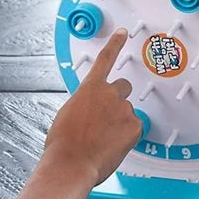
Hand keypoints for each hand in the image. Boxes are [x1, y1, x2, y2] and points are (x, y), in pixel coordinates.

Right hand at [44, 29, 141, 186]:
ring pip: (127, 113)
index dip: (115, 44)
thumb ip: (84, 105)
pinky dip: (127, 137)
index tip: (122, 34)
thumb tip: (90, 111)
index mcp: (89, 89)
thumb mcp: (67, 115)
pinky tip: (112, 146)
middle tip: (107, 117)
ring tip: (103, 140)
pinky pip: (135, 129)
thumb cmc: (63, 145)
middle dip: (117, 99)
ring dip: (119, 123)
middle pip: (122, 88)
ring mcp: (124, 110)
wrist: (71, 163)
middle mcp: (109, 95)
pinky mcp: (135, 126)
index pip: (105, 59)